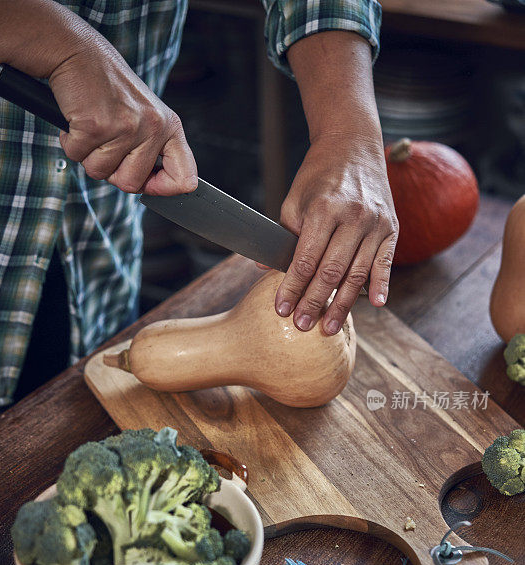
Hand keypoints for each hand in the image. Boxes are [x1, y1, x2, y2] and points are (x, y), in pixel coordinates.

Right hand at [49, 38, 196, 195]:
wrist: (78, 53)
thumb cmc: (109, 87)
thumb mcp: (145, 115)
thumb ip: (152, 150)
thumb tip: (152, 189)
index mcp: (169, 127)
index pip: (184, 179)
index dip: (164, 190)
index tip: (148, 185)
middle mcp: (153, 127)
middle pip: (131, 184)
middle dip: (111, 172)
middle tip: (105, 144)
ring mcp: (125, 127)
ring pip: (101, 173)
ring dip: (88, 155)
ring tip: (92, 126)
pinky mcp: (96, 125)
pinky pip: (77, 156)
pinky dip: (71, 142)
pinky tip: (77, 120)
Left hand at [271, 134, 397, 334]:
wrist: (353, 144)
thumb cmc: (318, 175)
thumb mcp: (294, 199)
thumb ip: (284, 236)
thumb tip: (265, 269)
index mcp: (323, 208)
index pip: (305, 259)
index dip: (292, 288)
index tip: (281, 309)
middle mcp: (353, 216)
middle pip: (331, 271)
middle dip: (314, 302)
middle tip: (302, 326)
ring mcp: (375, 223)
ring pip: (357, 273)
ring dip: (343, 304)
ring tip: (328, 327)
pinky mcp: (392, 227)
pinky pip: (385, 262)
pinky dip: (381, 284)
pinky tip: (377, 305)